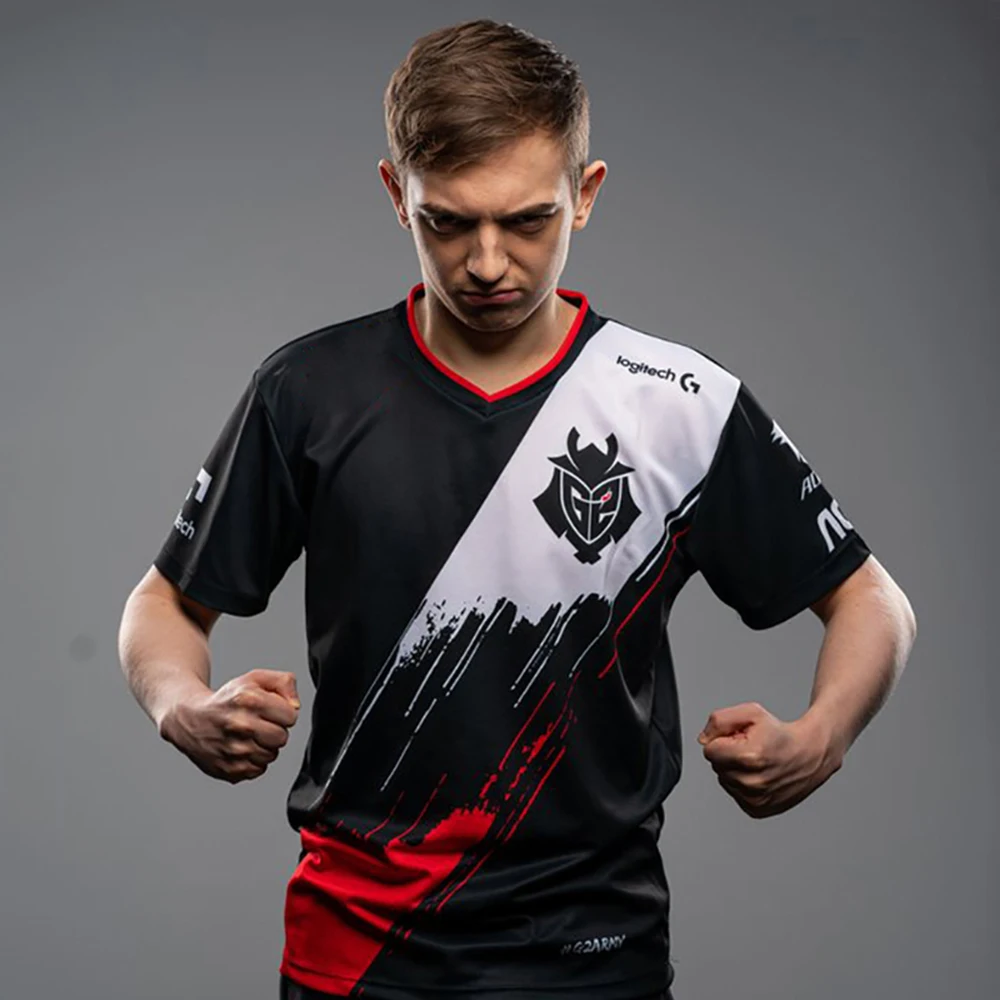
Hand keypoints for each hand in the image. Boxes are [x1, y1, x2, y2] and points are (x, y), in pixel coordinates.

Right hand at [160, 668, 300, 783]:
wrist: (190, 718)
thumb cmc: (227, 699)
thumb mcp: (255, 678)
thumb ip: (284, 683)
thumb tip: (295, 706)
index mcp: (249, 700)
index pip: (290, 716)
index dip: (283, 713)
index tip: (270, 711)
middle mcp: (240, 725)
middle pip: (282, 738)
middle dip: (275, 730)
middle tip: (259, 724)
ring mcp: (233, 750)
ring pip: (271, 755)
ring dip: (264, 747)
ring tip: (247, 736)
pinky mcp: (228, 769)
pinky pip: (258, 770)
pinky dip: (252, 761)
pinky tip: (240, 748)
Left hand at [697, 702, 840, 818]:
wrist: (810, 754)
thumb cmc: (780, 734)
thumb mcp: (750, 713)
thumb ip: (719, 721)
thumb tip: (703, 740)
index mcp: (748, 757)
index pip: (709, 750)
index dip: (723, 740)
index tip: (740, 739)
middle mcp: (752, 783)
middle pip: (716, 766)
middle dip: (728, 754)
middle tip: (751, 749)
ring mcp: (755, 799)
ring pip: (724, 780)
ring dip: (735, 769)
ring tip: (757, 762)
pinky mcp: (757, 809)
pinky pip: (734, 793)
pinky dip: (742, 784)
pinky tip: (759, 775)